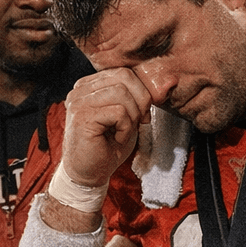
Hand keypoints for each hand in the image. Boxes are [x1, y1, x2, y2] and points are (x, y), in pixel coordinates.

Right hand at [59, 68, 153, 187]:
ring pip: (121, 93)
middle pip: (123, 77)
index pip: (123, 72)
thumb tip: (166, 83)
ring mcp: (79, 102)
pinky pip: (118, 112)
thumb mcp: (128, 116)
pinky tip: (117, 139)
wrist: (90, 173)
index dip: (141, 91)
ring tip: (124, 131)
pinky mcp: (82, 117)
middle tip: (138, 122)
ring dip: (132, 116)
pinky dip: (126, 128)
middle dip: (140, 100)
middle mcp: (80, 90)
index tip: (143, 114)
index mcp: (89, 85)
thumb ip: (138, 97)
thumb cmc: (108, 145)